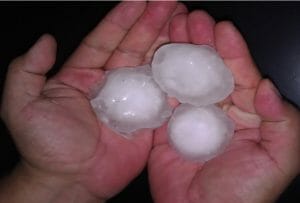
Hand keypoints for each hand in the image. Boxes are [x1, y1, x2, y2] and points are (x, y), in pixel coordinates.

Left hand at [0, 2, 186, 201]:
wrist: (71, 181)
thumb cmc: (46, 147)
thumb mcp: (22, 105)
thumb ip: (28, 69)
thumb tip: (46, 40)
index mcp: (84, 74)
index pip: (107, 39)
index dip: (123, 18)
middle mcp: (111, 83)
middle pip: (135, 46)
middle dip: (152, 22)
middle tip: (171, 2)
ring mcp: (132, 99)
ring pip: (153, 65)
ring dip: (168, 43)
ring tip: (185, 21)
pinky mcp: (148, 118)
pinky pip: (164, 94)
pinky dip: (178, 77)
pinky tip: (191, 58)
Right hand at [148, 10, 299, 202]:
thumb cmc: (242, 194)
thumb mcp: (278, 160)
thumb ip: (282, 123)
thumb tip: (266, 88)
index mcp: (247, 113)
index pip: (241, 75)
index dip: (233, 52)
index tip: (223, 30)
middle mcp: (219, 109)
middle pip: (211, 69)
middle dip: (202, 43)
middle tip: (191, 20)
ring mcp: (191, 115)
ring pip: (186, 78)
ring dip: (179, 53)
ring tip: (172, 30)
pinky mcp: (168, 124)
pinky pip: (164, 97)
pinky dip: (159, 78)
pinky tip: (154, 59)